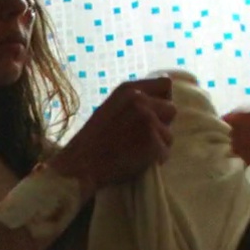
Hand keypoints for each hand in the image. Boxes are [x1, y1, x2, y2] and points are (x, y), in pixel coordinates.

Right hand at [48, 77, 177, 195]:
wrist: (78, 165)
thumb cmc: (92, 140)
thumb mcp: (110, 106)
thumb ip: (135, 99)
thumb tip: (165, 87)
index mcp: (128, 89)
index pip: (165, 84)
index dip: (162, 100)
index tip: (152, 114)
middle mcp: (140, 100)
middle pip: (171, 110)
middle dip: (161, 125)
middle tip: (139, 138)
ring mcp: (147, 121)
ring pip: (169, 134)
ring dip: (157, 145)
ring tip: (134, 152)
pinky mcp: (152, 143)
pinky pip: (164, 153)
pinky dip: (154, 161)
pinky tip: (135, 162)